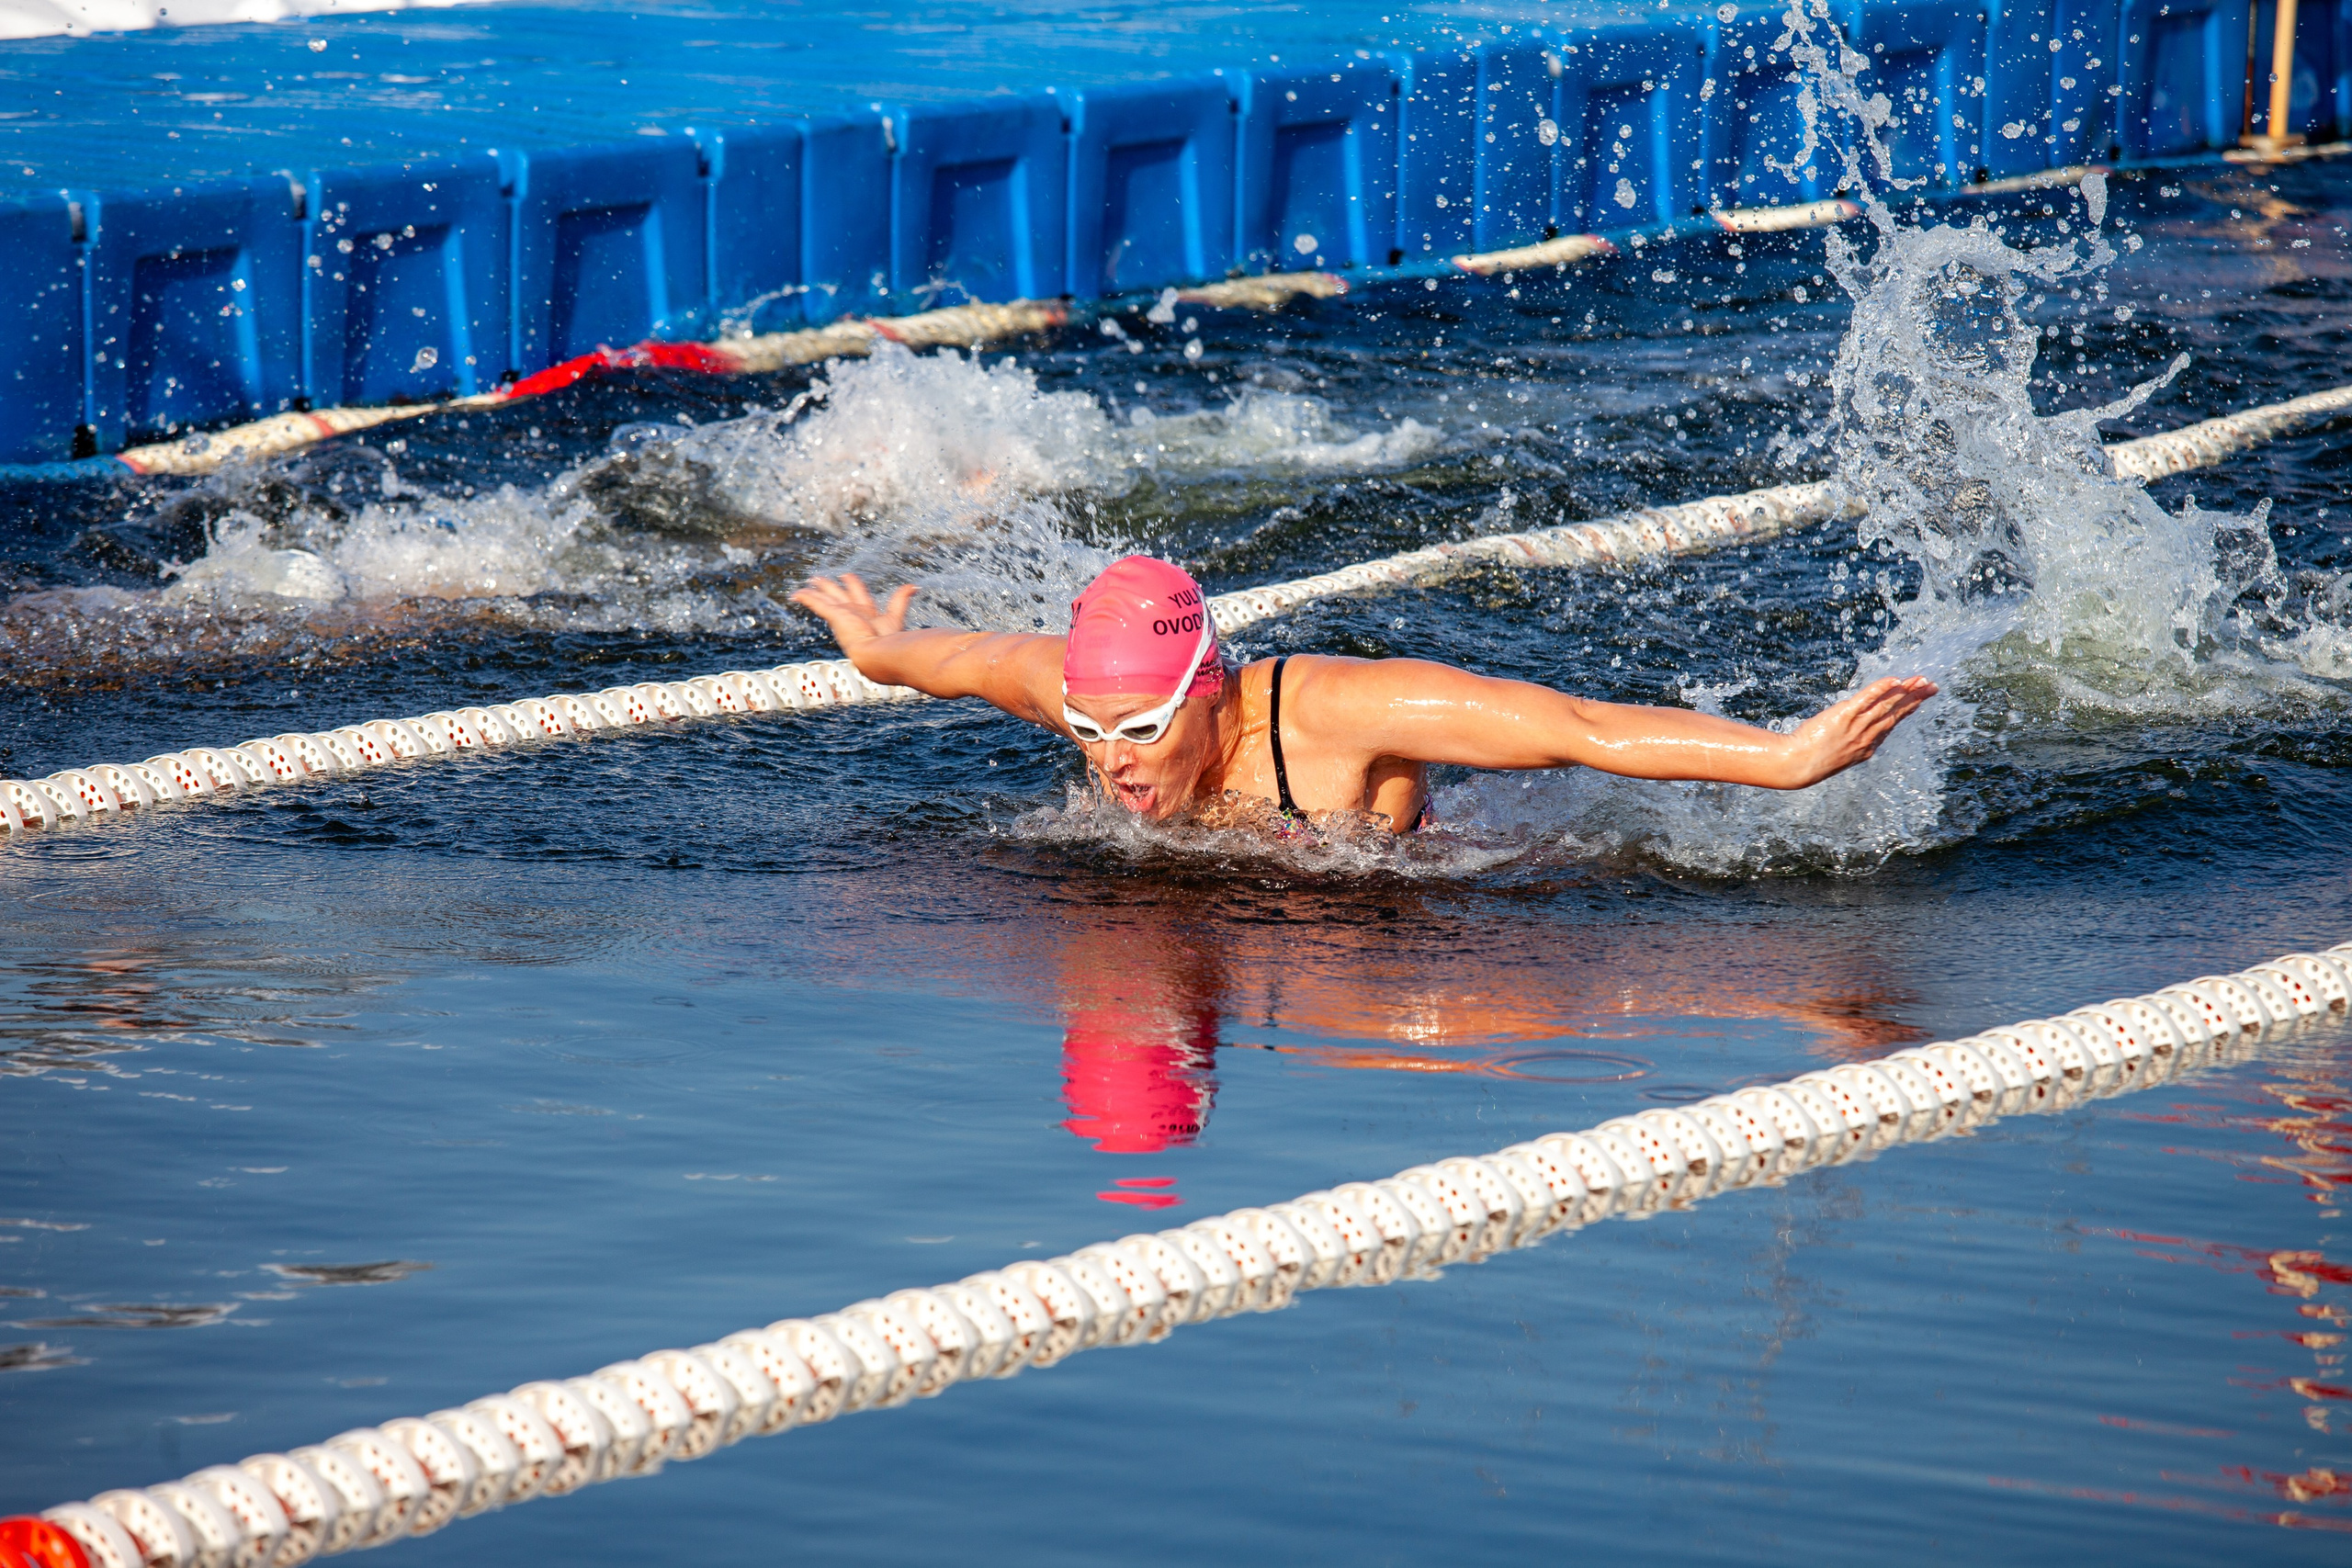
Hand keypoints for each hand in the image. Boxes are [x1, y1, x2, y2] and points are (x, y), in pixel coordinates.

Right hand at [790, 573, 917, 656]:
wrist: (879, 655)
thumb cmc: (889, 642)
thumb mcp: (896, 616)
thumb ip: (901, 599)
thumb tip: (914, 586)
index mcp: (867, 615)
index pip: (857, 596)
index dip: (851, 584)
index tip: (845, 576)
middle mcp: (853, 615)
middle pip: (838, 595)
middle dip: (828, 586)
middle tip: (818, 579)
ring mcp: (842, 616)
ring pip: (825, 599)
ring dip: (815, 592)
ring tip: (805, 585)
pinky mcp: (835, 616)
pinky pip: (817, 604)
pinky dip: (807, 598)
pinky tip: (796, 594)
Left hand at [1780, 676, 1938, 786]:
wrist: (1798, 765)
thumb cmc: (1811, 760)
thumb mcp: (1839, 754)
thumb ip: (1852, 741)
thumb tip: (1859, 731)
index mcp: (1868, 746)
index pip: (1892, 723)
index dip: (1907, 709)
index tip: (1919, 699)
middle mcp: (1867, 736)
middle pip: (1896, 713)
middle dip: (1915, 698)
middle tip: (1932, 686)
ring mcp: (1857, 726)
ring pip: (1886, 705)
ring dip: (1905, 691)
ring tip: (1920, 680)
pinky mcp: (1844, 716)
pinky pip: (1866, 700)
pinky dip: (1881, 689)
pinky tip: (1894, 680)